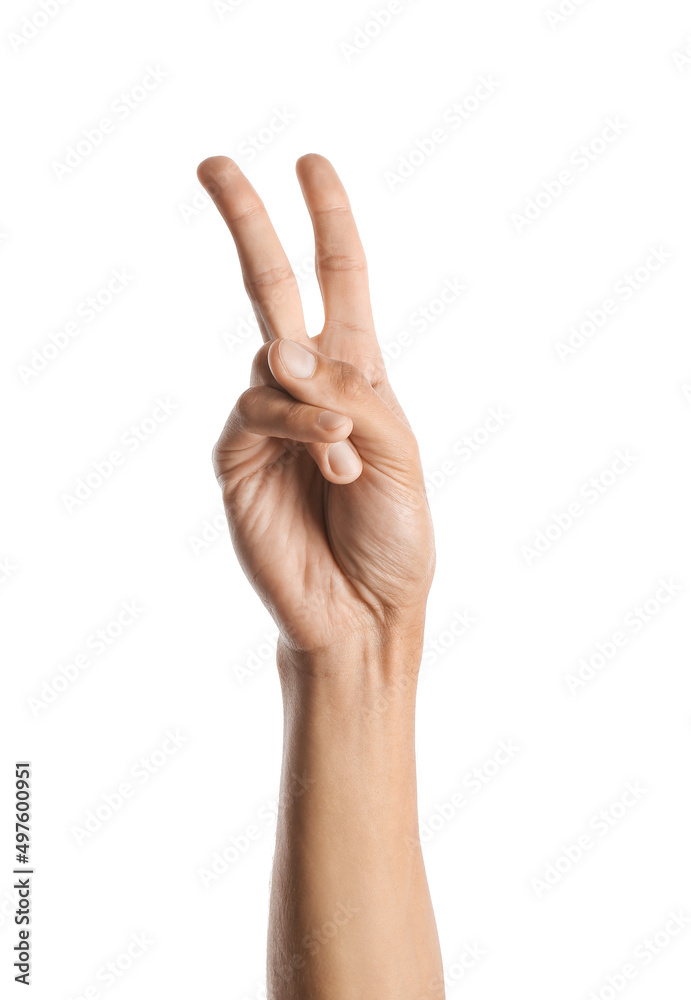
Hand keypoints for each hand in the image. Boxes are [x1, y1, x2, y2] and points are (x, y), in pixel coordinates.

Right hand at [197, 154, 434, 656]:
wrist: (365, 609)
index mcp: (356, 376)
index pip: (339, 282)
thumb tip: (282, 350)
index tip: (312, 165)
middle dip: (248, 224)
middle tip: (214, 162)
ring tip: (349, 460)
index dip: (329, 222)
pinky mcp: (236, 457)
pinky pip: (260, 411)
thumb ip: (349, 394)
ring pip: (272, 360)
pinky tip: (333, 458)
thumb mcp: (399, 452)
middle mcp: (307, 388)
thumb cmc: (394, 534)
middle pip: (272, 288)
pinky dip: (301, 425)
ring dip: (317, 401)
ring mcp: (267, 421)